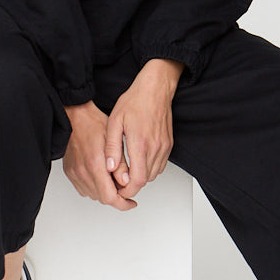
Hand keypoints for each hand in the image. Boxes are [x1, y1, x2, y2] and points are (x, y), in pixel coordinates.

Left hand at [62, 59, 182, 208]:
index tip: (118, 190)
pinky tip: (139, 161)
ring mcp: (164, 147)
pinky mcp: (168, 145)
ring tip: (127, 170)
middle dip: (132, 185)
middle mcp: (155, 148)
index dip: (127, 190)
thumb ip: (112, 147)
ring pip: (154, 174)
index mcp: (140, 144)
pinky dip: (150, 168)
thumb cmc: (135, 101)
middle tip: (118, 181)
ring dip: (141, 177)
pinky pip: (160, 165)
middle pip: (146, 180)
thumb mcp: (114, 122)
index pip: (138, 180)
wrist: (155, 89)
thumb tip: (110, 167)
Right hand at [62, 100, 136, 211]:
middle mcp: (83, 172)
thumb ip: (121, 165)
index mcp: (95, 165)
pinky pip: (84, 189)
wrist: (75, 117)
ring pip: (94, 195)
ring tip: (113, 179)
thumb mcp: (115, 141)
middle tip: (125, 187)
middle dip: (116, 197)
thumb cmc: (94, 124)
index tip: (131, 202)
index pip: (110, 197)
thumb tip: (127, 183)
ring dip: (105, 192)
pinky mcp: (71, 173)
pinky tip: (102, 176)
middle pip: (102, 198)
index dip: (123, 204)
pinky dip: (95, 187)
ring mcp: (75, 174)